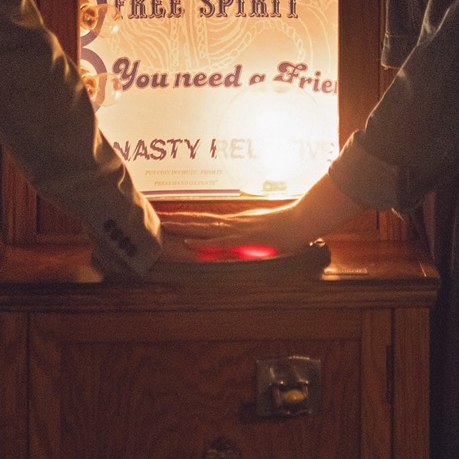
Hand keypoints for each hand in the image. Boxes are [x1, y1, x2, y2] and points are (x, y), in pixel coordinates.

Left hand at [168, 203, 317, 258]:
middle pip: (200, 220)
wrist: (301, 221)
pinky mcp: (244, 239)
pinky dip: (203, 242)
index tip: (170, 216)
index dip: (188, 218)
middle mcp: (233, 223)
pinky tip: (189, 242)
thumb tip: (240, 239)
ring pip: (204, 227)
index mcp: (236, 222)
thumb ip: (250, 234)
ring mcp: (237, 230)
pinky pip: (219, 242)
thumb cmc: (287, 225)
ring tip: (164, 224)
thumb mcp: (264, 229)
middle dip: (178, 219)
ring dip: (183, 225)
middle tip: (157, 216)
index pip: (206, 219)